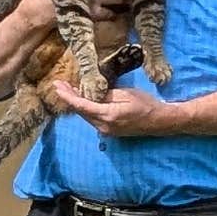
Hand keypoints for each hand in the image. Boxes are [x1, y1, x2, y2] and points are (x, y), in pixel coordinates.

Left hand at [44, 73, 170, 137]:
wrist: (159, 121)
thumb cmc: (145, 105)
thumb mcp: (125, 94)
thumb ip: (106, 94)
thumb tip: (92, 93)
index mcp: (108, 116)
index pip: (81, 106)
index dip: (67, 96)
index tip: (57, 87)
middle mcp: (103, 127)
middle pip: (80, 111)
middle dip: (69, 97)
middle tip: (59, 85)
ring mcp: (106, 131)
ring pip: (86, 115)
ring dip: (77, 102)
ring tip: (68, 89)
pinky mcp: (109, 131)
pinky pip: (93, 118)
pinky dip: (86, 108)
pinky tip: (83, 98)